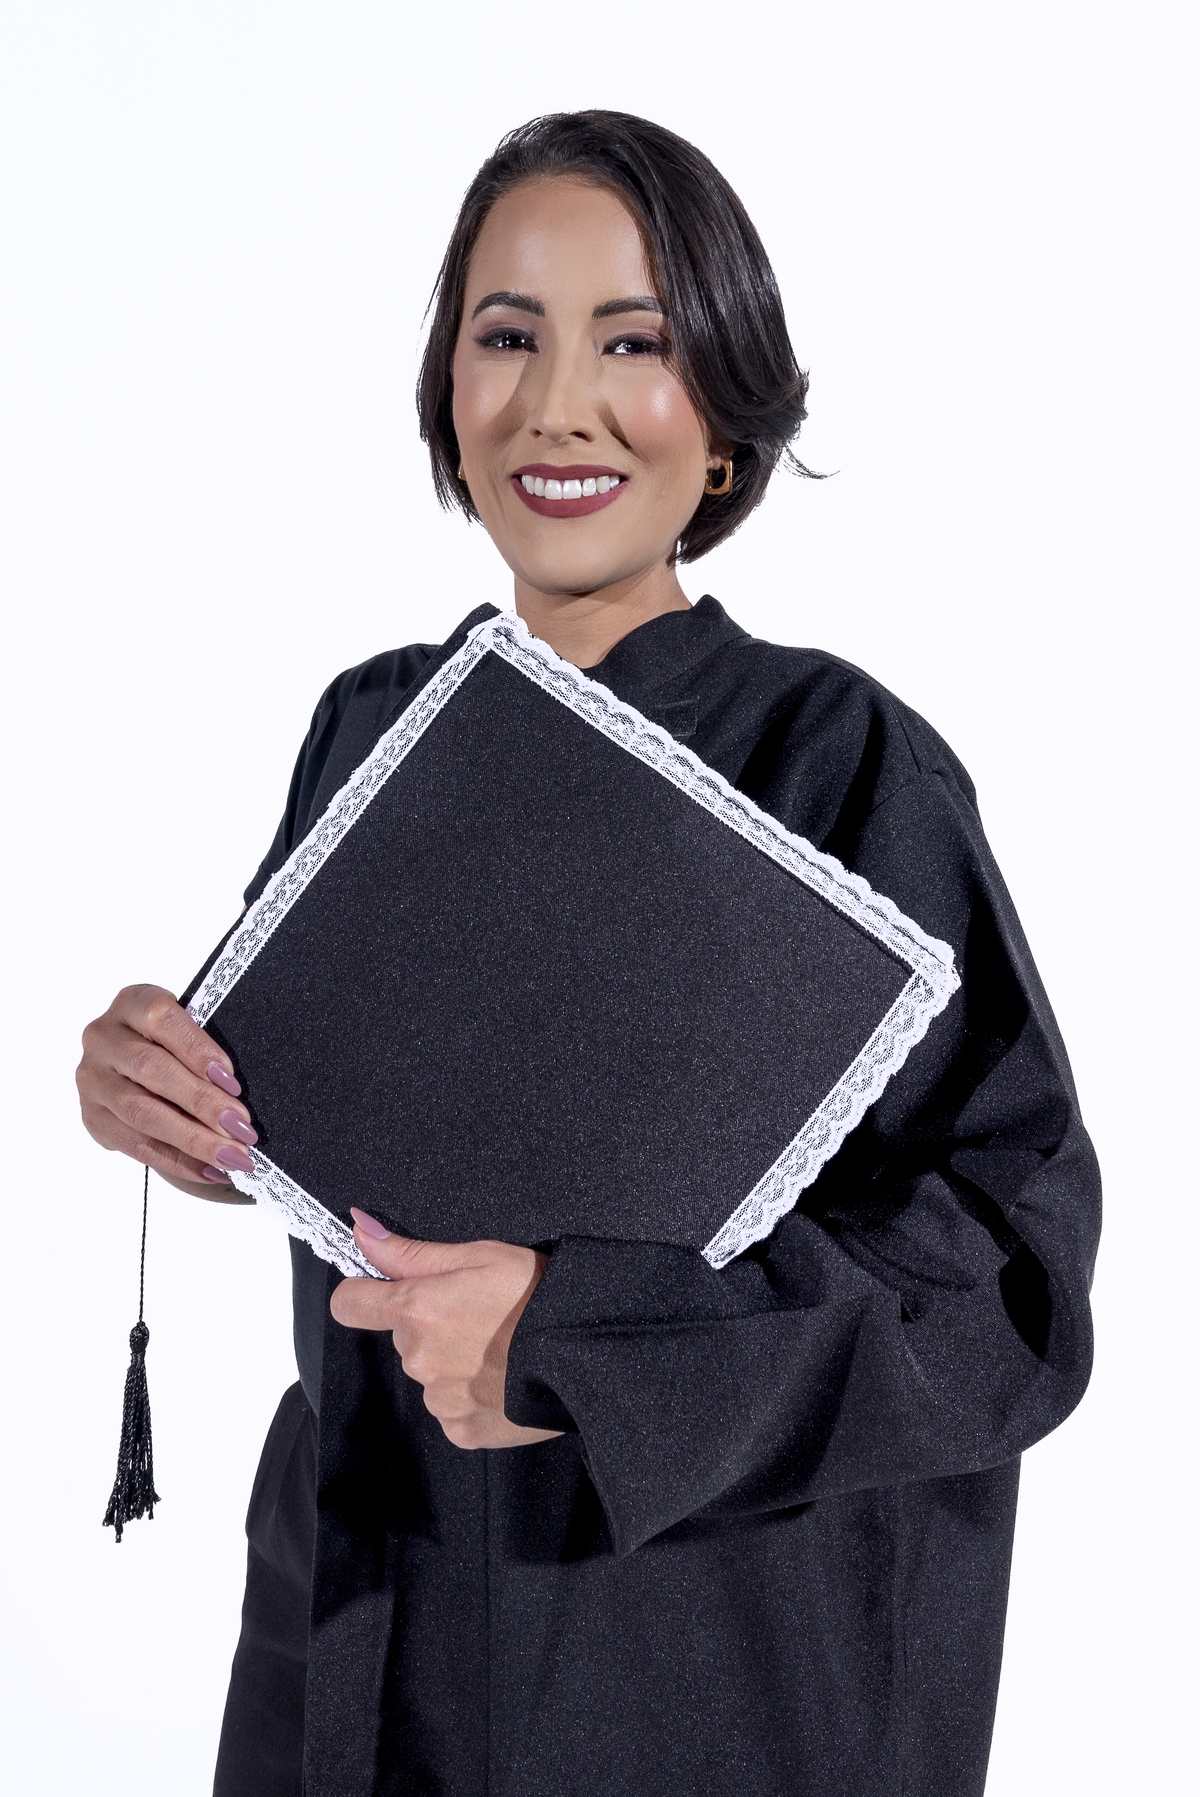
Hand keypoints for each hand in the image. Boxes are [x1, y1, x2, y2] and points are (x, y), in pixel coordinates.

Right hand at [76, 983, 257, 1196]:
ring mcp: (93, 1080)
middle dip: (203, 1102)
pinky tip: (210, 1169)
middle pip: (152, 1070)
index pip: (160, 1017)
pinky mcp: (93, 1118)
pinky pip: (136, 1146)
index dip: (197, 1048)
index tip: (231, 1079)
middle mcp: (103, 1038)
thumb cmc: (175, 1044)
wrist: (138, 1069)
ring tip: (233, 1156)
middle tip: (242, 1128)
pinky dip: (178, 1161)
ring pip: (142, 1114)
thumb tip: (238, 1090)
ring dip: (193, 1139)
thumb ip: (204, 1047)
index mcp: (131, 1003)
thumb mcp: (188, 1031)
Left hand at [331, 1211, 563, 1449]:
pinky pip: (451, 1409)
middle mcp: (418, 1359)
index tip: (385, 1291)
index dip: (364, 1294)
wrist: (588, 1354)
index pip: (350, 1304)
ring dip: (452, 1362)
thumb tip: (360, 1231)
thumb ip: (412, 1252)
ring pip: (429, 1374)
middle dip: (431, 1325)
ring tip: (501, 1350)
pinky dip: (471, 1396)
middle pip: (403, 1337)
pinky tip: (505, 1380)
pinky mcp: (462, 1432)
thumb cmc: (538, 1296)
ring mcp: (439, 1401)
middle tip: (481, 1315)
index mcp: (416, 1311)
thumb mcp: (480, 1255)